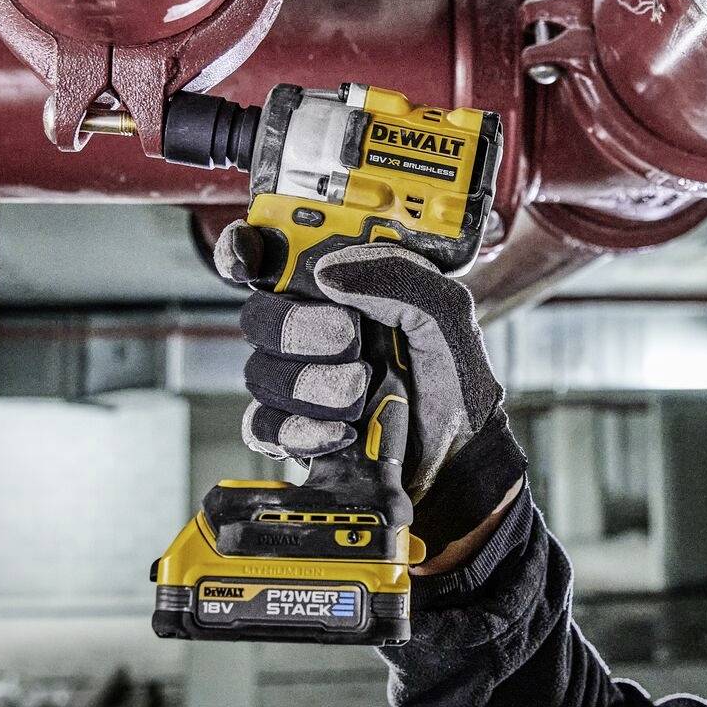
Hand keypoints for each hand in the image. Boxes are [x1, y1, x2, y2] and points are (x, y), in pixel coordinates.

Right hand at [214, 228, 527, 556]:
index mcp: (341, 290)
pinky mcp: (295, 433)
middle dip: (298, 328)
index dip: (245, 250)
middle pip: (257, 316)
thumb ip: (398, 277)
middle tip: (349, 339)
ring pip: (261, 373)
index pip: (271, 258)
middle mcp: (311, 332)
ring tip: (364, 390)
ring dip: (314, 384)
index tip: (250, 261)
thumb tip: (328, 271)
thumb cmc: (454, 379)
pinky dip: (301, 428)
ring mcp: (299, 384)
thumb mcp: (446, 314)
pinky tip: (340, 431)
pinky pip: (264, 427)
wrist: (461, 456)